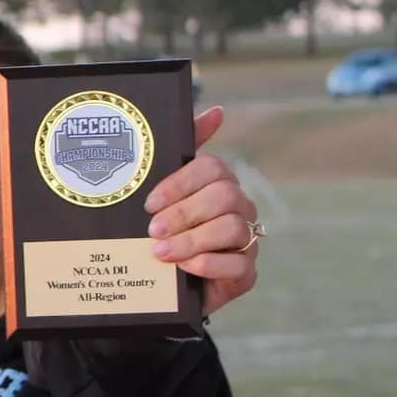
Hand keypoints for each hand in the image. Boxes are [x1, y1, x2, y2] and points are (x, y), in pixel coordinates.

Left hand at [142, 106, 260, 318]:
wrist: (160, 284)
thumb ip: (182, 150)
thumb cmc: (162, 231)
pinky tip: (184, 268)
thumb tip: (217, 112)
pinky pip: (238, 264)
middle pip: (225, 196)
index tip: (150, 203)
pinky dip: (208, 265)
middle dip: (184, 213)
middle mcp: (238, 207)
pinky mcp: (245, 272)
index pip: (212, 168)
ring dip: (191, 241)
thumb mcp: (159, 194)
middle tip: (153, 230)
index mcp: (218, 183)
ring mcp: (246, 239)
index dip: (180, 184)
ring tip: (161, 252)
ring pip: (232, 229)